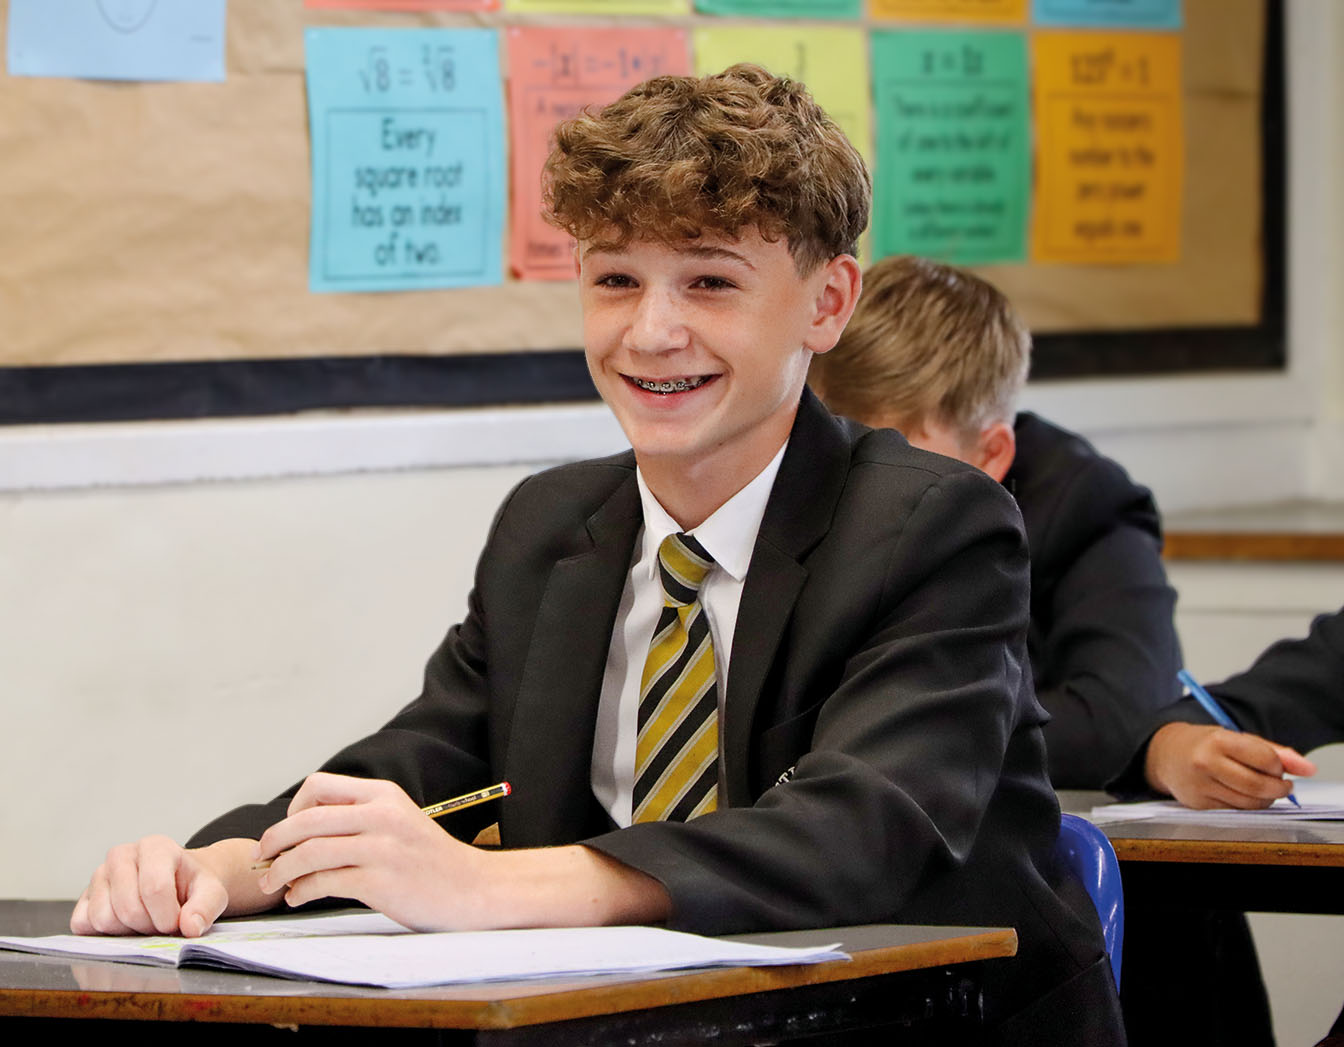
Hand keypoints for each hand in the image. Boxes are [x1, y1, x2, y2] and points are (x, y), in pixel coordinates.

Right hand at [70, 835, 231, 936]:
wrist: (179, 884)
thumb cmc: (192, 886)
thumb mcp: (212, 892)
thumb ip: (206, 907)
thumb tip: (190, 927)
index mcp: (154, 846)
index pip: (154, 888)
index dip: (167, 916)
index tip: (177, 922)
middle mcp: (121, 855)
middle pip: (127, 908)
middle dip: (149, 925)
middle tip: (161, 922)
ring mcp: (98, 875)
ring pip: (103, 918)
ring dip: (127, 931)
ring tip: (145, 920)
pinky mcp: (83, 896)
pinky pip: (83, 924)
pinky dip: (104, 934)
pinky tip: (125, 924)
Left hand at [258, 772, 671, 931]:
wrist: (474, 888)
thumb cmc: (433, 860)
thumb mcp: (399, 821)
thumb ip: (360, 817)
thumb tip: (305, 828)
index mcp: (384, 794)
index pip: (318, 786)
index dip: (293, 808)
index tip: (288, 830)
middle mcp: (381, 815)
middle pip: (305, 820)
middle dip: (273, 841)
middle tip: (263, 858)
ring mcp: (381, 848)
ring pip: (308, 852)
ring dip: (280, 871)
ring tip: (274, 883)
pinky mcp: (380, 882)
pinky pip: (323, 882)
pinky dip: (301, 891)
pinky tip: (299, 897)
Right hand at [1144, 722, 1316, 808]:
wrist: (1164, 754)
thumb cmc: (1205, 744)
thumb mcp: (1236, 738)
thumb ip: (1274, 751)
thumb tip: (1307, 768)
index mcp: (1217, 740)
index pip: (1264, 759)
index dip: (1278, 766)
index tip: (1278, 767)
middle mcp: (1205, 762)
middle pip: (1258, 785)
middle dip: (1278, 788)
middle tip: (1282, 785)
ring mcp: (1200, 785)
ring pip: (1249, 803)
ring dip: (1265, 799)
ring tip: (1262, 789)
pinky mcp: (1198, 804)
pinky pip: (1235, 811)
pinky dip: (1246, 805)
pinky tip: (1242, 794)